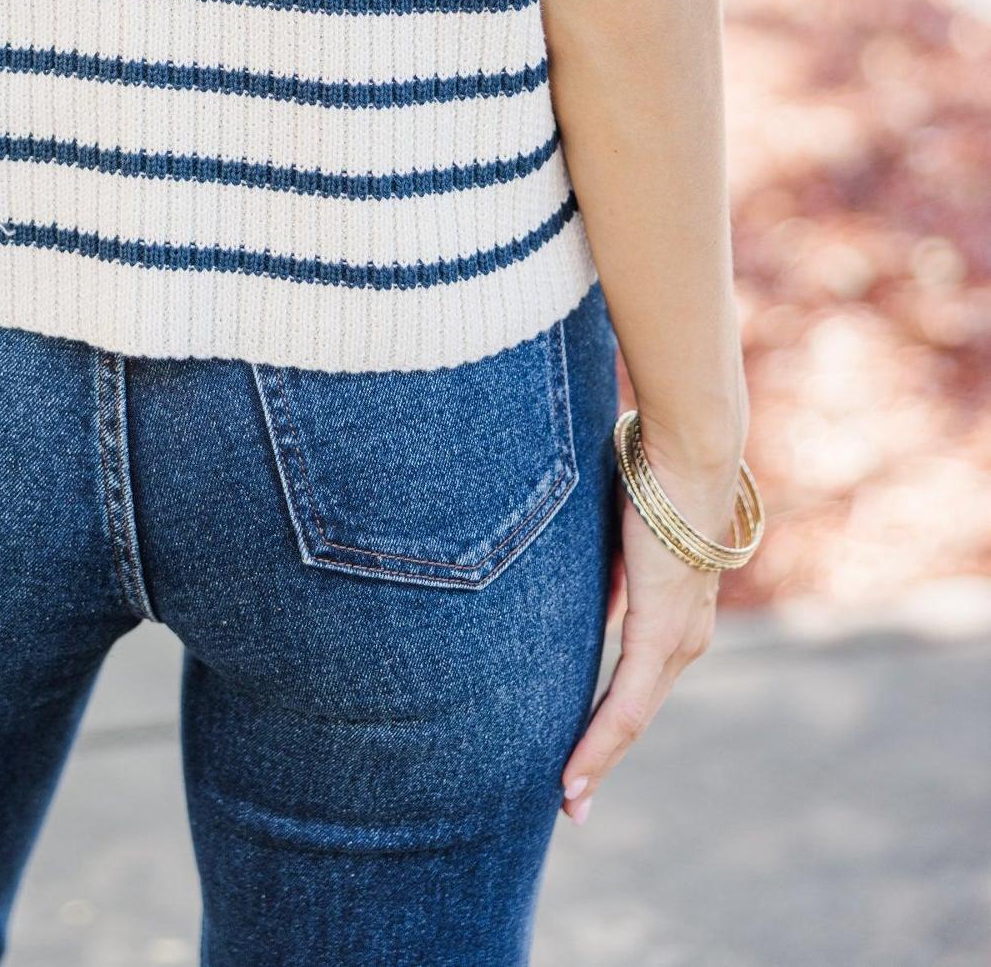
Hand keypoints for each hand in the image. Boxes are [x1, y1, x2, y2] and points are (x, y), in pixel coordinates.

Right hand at [560, 440, 734, 823]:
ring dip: (597, 760)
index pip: (641, 684)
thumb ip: (608, 572)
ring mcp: (677, 640)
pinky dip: (599, 741)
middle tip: (572, 803)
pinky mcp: (659, 631)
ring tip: (569, 799)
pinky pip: (624, 700)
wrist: (688, 453)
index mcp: (679, 616)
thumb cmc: (653, 477)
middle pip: (638, 714)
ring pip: (632, 717)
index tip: (584, 758)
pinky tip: (574, 772)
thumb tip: (582, 592)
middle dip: (602, 759)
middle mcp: (686, 638)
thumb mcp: (621, 537)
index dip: (610, 724)